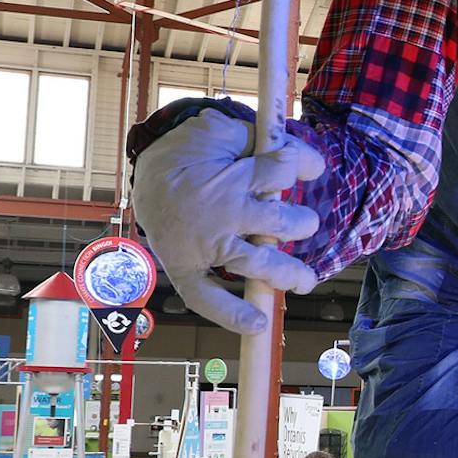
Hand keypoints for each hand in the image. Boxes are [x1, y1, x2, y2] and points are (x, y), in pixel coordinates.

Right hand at [133, 106, 324, 334]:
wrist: (145, 175)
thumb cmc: (192, 155)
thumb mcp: (221, 132)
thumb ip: (262, 141)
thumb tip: (312, 163)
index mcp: (231, 177)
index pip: (279, 171)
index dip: (300, 166)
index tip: (311, 168)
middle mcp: (222, 213)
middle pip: (278, 223)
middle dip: (302, 223)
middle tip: (306, 223)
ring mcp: (207, 244)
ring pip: (256, 263)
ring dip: (287, 273)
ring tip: (305, 281)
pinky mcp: (186, 267)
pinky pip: (206, 296)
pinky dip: (230, 314)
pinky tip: (257, 324)